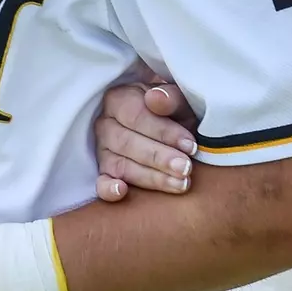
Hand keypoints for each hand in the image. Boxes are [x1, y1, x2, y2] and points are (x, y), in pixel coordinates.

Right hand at [94, 81, 197, 202]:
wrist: (175, 129)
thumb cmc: (175, 114)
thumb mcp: (179, 102)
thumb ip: (171, 98)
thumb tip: (156, 98)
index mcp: (118, 99)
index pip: (134, 115)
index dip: (163, 131)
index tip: (190, 145)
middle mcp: (104, 124)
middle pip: (126, 142)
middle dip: (159, 157)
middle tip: (186, 168)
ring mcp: (102, 150)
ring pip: (119, 165)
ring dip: (150, 177)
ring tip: (180, 184)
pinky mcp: (105, 173)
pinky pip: (101, 183)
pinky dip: (108, 189)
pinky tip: (122, 192)